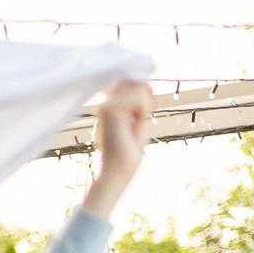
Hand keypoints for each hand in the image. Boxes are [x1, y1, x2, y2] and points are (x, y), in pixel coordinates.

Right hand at [83, 80, 152, 217]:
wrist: (118, 171)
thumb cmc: (129, 153)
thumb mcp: (138, 122)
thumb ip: (140, 104)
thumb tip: (145, 85)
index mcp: (110, 107)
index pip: (128, 82)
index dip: (143, 90)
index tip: (148, 109)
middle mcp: (105, 104)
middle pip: (134, 81)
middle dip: (147, 93)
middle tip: (146, 114)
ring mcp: (106, 107)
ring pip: (138, 87)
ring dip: (146, 104)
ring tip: (139, 121)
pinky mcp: (111, 111)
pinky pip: (139, 98)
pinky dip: (144, 110)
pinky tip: (137, 123)